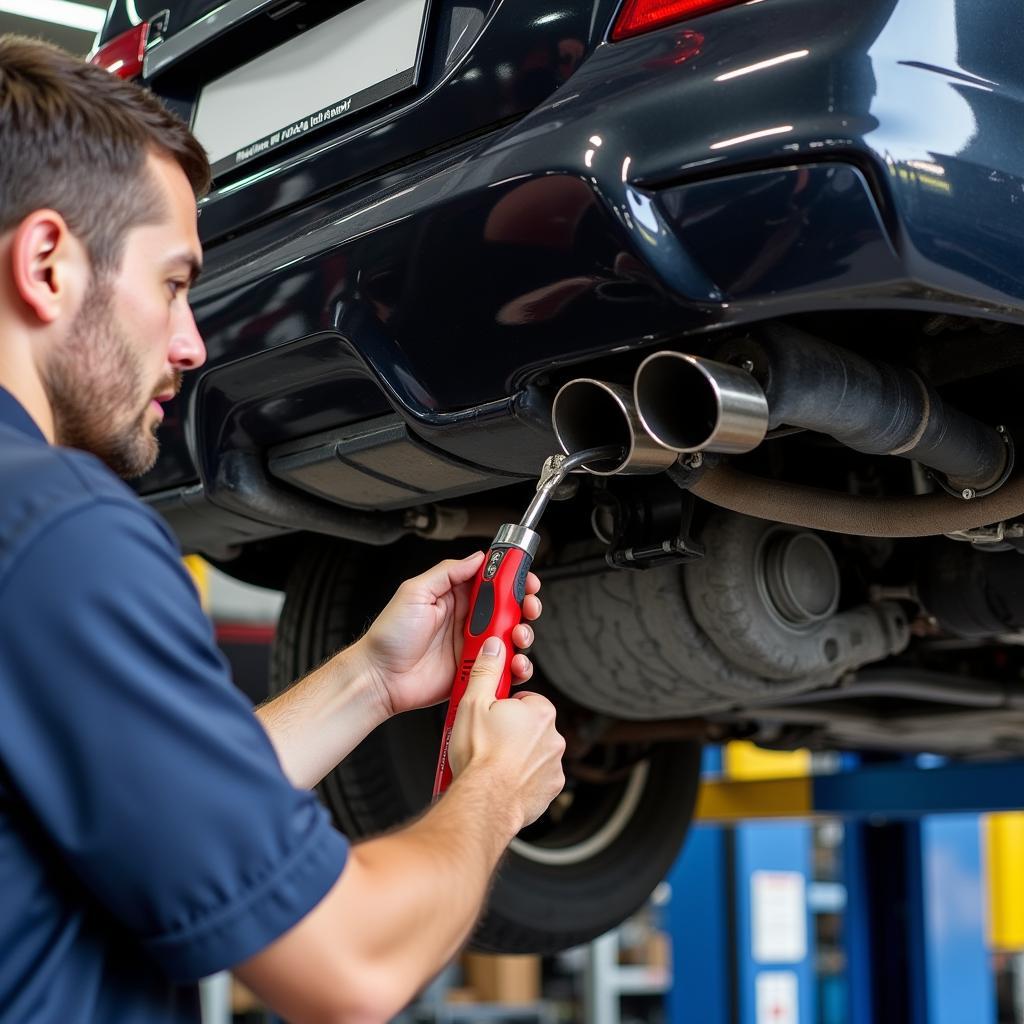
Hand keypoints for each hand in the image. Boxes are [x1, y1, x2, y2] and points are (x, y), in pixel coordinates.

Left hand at [356, 553, 541, 718]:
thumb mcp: (414, 592)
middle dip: (526, 605)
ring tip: (518, 636)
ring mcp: (473, 646)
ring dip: (524, 634)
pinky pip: (503, 667)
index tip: (526, 577)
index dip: (513, 578)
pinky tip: (513, 663)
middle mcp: (468, 620)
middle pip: (509, 608)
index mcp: (455, 597)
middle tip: (530, 607)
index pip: (492, 581)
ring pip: (511, 637)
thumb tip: (477, 558)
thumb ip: (447, 573)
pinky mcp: (475, 671)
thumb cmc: (390, 636)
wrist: (380, 678)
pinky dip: (515, 666)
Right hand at [448, 636, 565, 829]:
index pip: (526, 699)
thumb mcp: (473, 701)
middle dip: (511, 731)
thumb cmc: (479, 755)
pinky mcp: (550, 790)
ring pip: (534, 753)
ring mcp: (554, 765)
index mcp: (540, 711)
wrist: (484, 801)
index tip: (491, 714)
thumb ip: (486, 670)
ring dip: (517, 756)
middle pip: (530, 726)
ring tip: (492, 762)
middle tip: (487, 739)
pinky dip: (522, 779)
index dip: (504, 706)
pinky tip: (502, 780)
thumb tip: (493, 647)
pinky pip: (536, 778)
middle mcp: (554, 737)